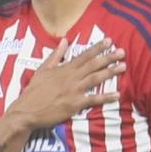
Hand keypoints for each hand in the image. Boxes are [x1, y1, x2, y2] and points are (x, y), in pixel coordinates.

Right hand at [8, 39, 122, 134]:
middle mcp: (71, 78)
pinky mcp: (75, 104)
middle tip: (123, 51)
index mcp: (64, 69)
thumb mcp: (42, 70)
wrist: (26, 111)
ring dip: (110, 72)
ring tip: (124, 67)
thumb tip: (64, 40)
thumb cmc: (33, 91)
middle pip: (93, 65)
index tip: (109, 40)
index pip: (83, 55)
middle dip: (108, 57)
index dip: (97, 48)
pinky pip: (93, 99)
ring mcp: (74, 91)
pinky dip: (106, 97)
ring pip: (95, 79)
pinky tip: (117, 95)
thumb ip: (55, 55)